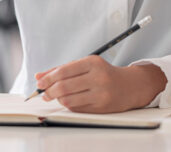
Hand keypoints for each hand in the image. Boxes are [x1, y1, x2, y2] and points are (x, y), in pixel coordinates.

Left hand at [35, 56, 166, 112]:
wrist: (131, 85)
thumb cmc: (103, 73)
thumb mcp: (85, 65)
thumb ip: (61, 69)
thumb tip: (38, 76)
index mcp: (92, 63)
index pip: (63, 72)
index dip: (47, 79)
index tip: (39, 83)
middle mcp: (98, 78)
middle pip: (64, 87)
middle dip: (49, 91)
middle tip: (44, 93)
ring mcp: (101, 94)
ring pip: (69, 100)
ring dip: (58, 100)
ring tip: (56, 97)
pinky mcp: (103, 107)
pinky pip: (77, 108)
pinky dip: (68, 105)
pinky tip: (69, 101)